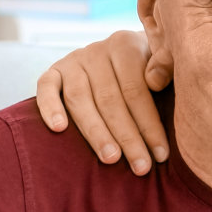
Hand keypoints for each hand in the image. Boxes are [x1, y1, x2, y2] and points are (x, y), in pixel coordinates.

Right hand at [34, 30, 171, 174]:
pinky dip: (49, 107)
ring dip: (96, 132)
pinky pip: (46, 87)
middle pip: (110, 99)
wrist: (123, 54)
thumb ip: (166, 67)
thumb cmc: (151, 69)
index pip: (136, 90)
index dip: (149, 125)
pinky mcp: (54, 71)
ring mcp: (73, 60)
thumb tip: (155, 82)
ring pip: (80, 99)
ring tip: (111, 158)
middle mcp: (97, 50)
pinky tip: (59, 129)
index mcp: (126, 45)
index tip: (161, 154)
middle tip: (141, 167)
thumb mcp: (164, 61)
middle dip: (127, 137)